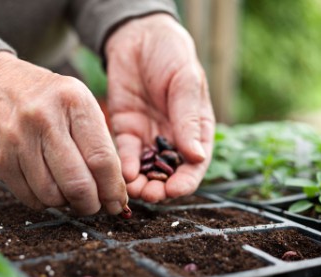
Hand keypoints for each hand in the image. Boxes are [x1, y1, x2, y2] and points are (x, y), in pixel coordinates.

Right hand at [0, 52, 126, 214]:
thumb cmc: (46, 97)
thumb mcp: (79, 103)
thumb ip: (99, 142)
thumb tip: (114, 190)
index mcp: (73, 101)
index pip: (101, 159)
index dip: (113, 189)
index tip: (117, 202)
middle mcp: (43, 118)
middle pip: (77, 184)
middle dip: (92, 204)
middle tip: (96, 205)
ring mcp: (16, 139)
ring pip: (52, 196)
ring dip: (68, 203)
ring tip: (71, 193)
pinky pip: (29, 198)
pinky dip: (45, 201)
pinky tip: (50, 188)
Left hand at [105, 14, 214, 202]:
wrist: (139, 37)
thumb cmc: (171, 55)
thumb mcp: (185, 82)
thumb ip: (188, 118)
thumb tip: (195, 155)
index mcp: (196, 128)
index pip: (195, 164)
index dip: (187, 181)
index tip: (176, 190)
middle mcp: (173, 137)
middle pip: (169, 173)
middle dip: (161, 188)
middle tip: (150, 194)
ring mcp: (149, 135)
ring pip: (147, 169)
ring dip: (141, 183)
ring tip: (133, 189)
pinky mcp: (126, 130)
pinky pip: (126, 153)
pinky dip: (125, 165)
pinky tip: (124, 173)